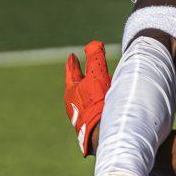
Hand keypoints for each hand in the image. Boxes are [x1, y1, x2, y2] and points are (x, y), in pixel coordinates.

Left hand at [65, 41, 111, 156]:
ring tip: (96, 87)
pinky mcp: (89, 126)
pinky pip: (93, 109)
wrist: (99, 132)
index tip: (72, 56)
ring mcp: (80, 116)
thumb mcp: (97, 75)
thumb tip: (94, 43)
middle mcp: (73, 104)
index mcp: (71, 91)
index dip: (73, 63)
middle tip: (81, 69)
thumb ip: (95, 57)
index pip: (71, 72)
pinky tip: (104, 106)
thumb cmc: (96, 102)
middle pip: (76, 86)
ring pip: (85, 99)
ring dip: (90, 91)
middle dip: (80, 77)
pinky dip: (97, 103)